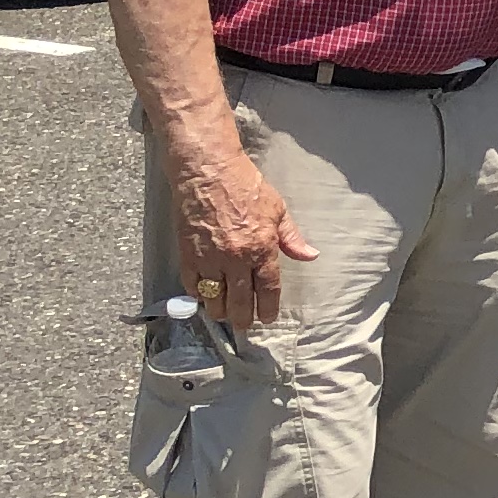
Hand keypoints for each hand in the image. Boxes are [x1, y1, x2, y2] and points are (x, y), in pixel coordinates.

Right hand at [170, 151, 316, 326]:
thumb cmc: (246, 187)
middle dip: (243, 318)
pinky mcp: (187, 255)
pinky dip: (199, 294)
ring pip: (214, 299)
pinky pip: (193, 285)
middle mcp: (236, 259)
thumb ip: (292, 238)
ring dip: (220, 310)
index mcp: (262, 249)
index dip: (268, 308)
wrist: (207, 173)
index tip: (267, 318)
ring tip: (225, 313)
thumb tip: (310, 255)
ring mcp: (210, 259)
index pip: (268, 289)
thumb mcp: (278, 209)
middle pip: (240, 301)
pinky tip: (205, 296)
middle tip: (244, 325)